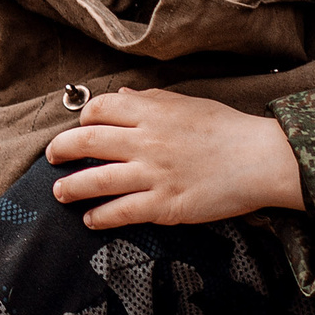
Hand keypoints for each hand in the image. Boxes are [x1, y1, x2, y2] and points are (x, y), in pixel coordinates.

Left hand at [46, 89, 304, 228]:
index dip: (83, 118)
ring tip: (60, 192)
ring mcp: (153, 174)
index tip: (80, 127)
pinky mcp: (165, 204)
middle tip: (52, 157)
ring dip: (71, 187)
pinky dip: (100, 216)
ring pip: (96, 179)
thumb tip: (123, 95)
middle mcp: (146, 140)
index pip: (100, 109)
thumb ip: (151, 99)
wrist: (261, 159)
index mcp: (151, 111)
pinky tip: (91, 220)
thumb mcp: (188, 103)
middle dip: (61, 150)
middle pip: (86, 141)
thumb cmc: (228, 128)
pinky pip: (121, 211)